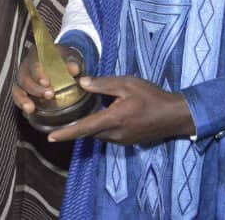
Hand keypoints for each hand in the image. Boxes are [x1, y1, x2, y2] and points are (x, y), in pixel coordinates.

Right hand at [11, 44, 83, 114]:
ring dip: (23, 99)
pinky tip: (29, 112)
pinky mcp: (22, 90)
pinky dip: (22, 104)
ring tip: (31, 109)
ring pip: (17, 88)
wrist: (61, 64)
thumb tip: (74, 69)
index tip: (46, 83)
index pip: (34, 62)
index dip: (39, 73)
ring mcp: (22, 78)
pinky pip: (17, 98)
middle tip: (48, 95)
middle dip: (35, 88)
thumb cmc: (64, 60)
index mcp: (37, 54)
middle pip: (25, 77)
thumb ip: (72, 62)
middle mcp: (26, 65)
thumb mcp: (70, 57)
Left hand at [46, 75, 194, 144]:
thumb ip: (103, 84)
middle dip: (77, 126)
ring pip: (99, 134)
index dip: (66, 133)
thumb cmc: (151, 96)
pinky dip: (103, 127)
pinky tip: (107, 114)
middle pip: (89, 132)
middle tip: (65, 116)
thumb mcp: (127, 84)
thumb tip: (81, 82)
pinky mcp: (128, 141)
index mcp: (113, 119)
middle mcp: (115, 134)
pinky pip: (109, 135)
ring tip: (87, 112)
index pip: (84, 128)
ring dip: (91, 125)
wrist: (174, 116)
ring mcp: (122, 140)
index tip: (50, 137)